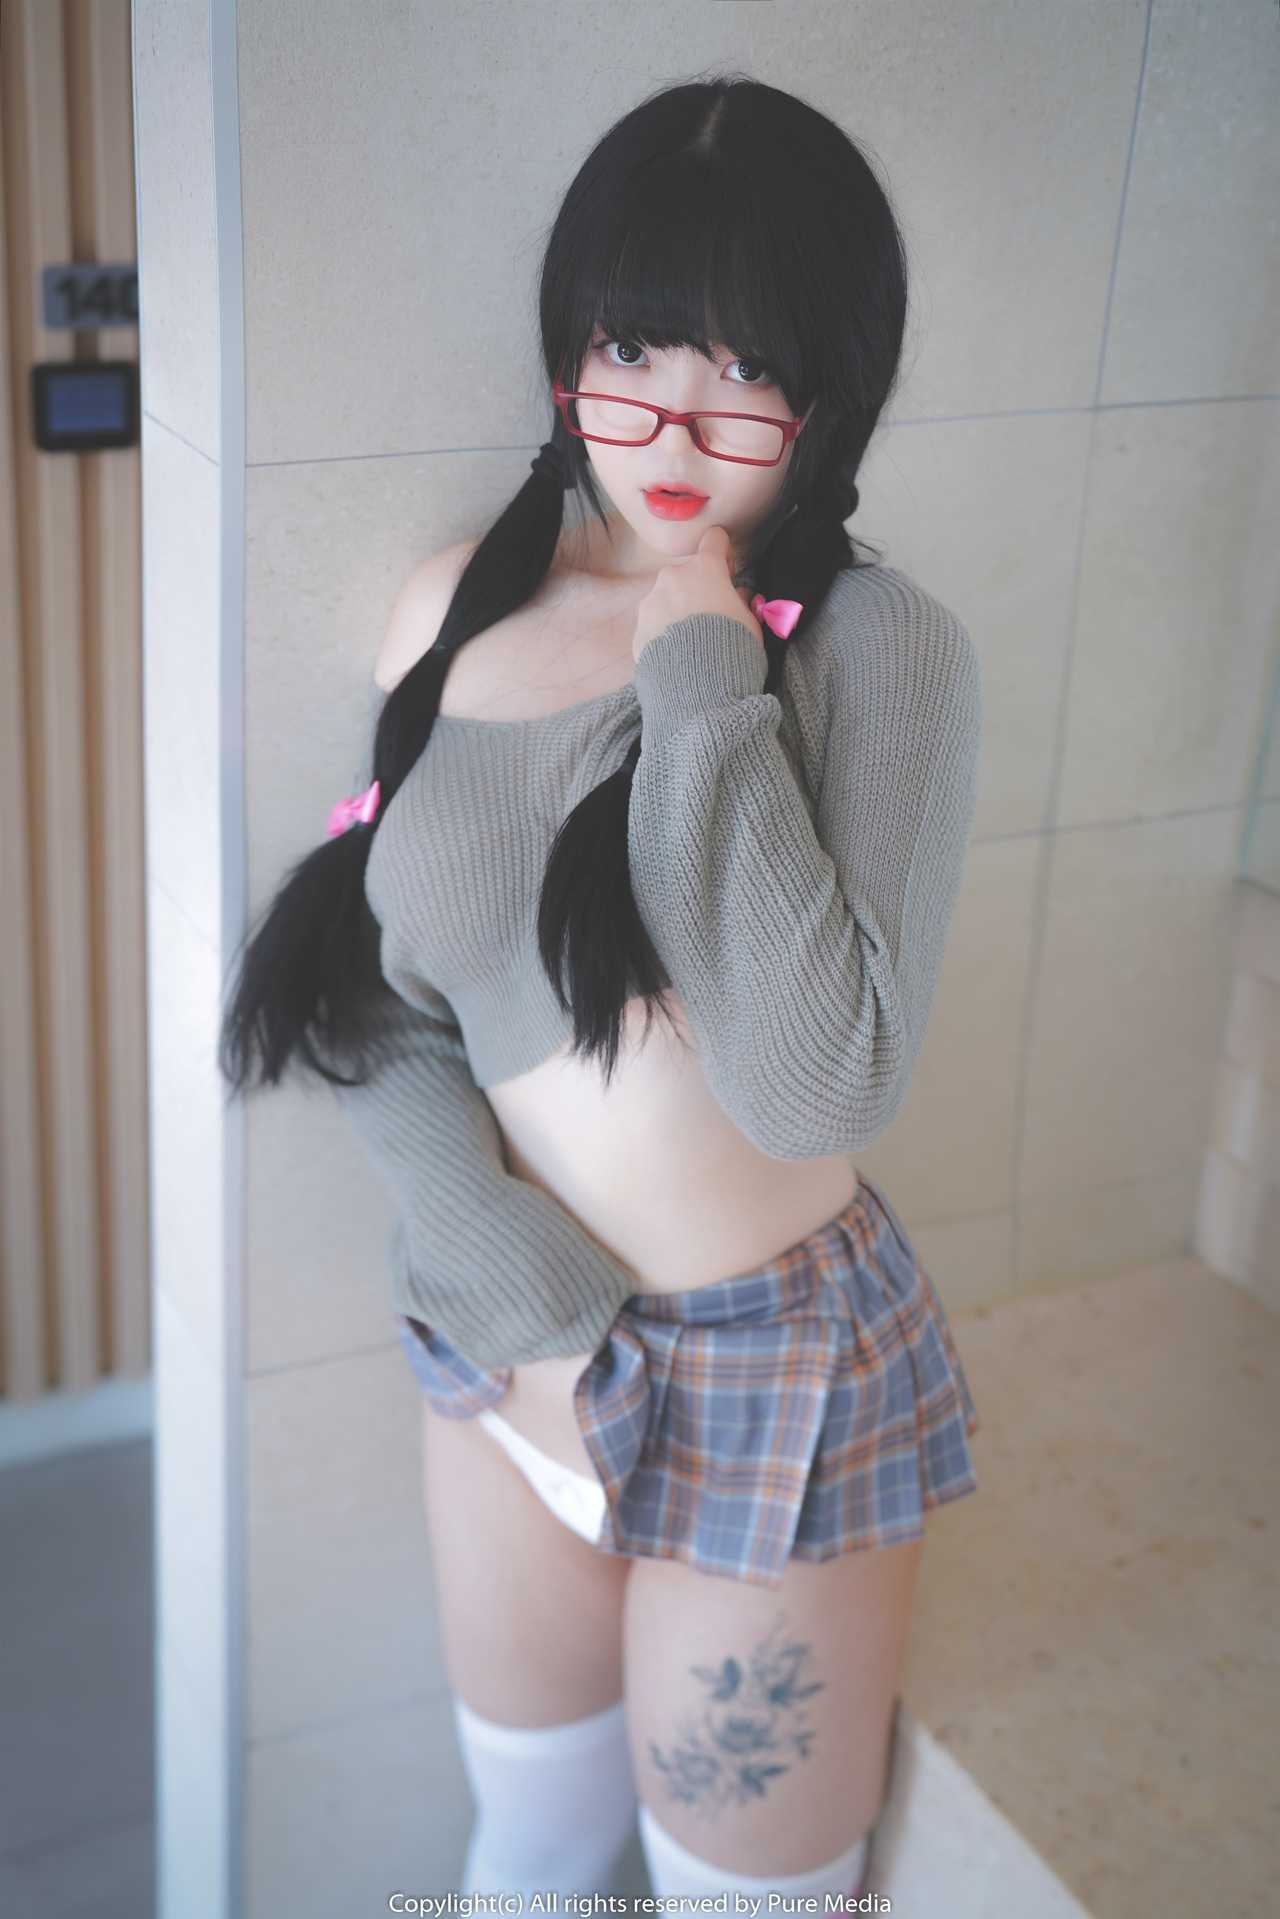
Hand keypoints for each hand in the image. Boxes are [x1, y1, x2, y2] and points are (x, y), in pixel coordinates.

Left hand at [631, 524, 762, 664]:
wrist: (697, 688)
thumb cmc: (733, 649)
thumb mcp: (750, 623)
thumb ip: (741, 602)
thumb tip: (738, 595)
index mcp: (705, 569)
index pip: (714, 540)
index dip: (722, 552)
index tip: (726, 567)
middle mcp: (673, 578)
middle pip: (686, 575)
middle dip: (696, 590)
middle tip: (709, 619)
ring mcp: (651, 603)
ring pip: (666, 599)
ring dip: (677, 612)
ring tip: (690, 644)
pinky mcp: (638, 630)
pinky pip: (654, 625)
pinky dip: (664, 635)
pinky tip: (676, 657)